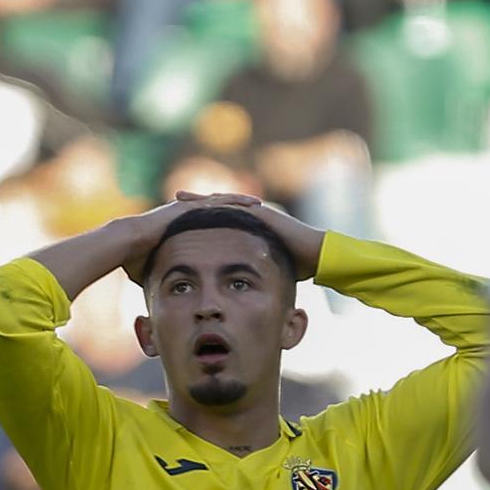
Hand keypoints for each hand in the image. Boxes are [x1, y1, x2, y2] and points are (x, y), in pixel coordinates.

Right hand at [120, 191, 261, 284]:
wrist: (126, 245)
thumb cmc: (135, 259)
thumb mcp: (154, 269)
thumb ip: (161, 276)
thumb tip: (160, 295)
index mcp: (180, 225)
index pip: (207, 222)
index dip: (225, 223)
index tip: (242, 227)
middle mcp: (184, 213)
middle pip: (217, 208)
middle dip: (236, 209)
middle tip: (256, 211)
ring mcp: (186, 207)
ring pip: (219, 201)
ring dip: (239, 202)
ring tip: (258, 204)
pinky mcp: (187, 206)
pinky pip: (215, 202)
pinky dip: (232, 201)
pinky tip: (248, 202)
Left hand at [171, 192, 324, 280]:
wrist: (317, 256)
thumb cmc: (297, 266)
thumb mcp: (267, 269)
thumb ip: (255, 272)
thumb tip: (243, 291)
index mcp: (248, 229)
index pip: (218, 221)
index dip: (198, 220)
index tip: (178, 220)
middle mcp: (250, 217)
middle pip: (216, 207)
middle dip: (194, 204)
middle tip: (172, 201)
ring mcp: (256, 212)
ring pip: (222, 202)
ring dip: (201, 200)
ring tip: (180, 198)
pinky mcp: (262, 213)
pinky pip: (235, 206)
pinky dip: (218, 204)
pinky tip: (202, 204)